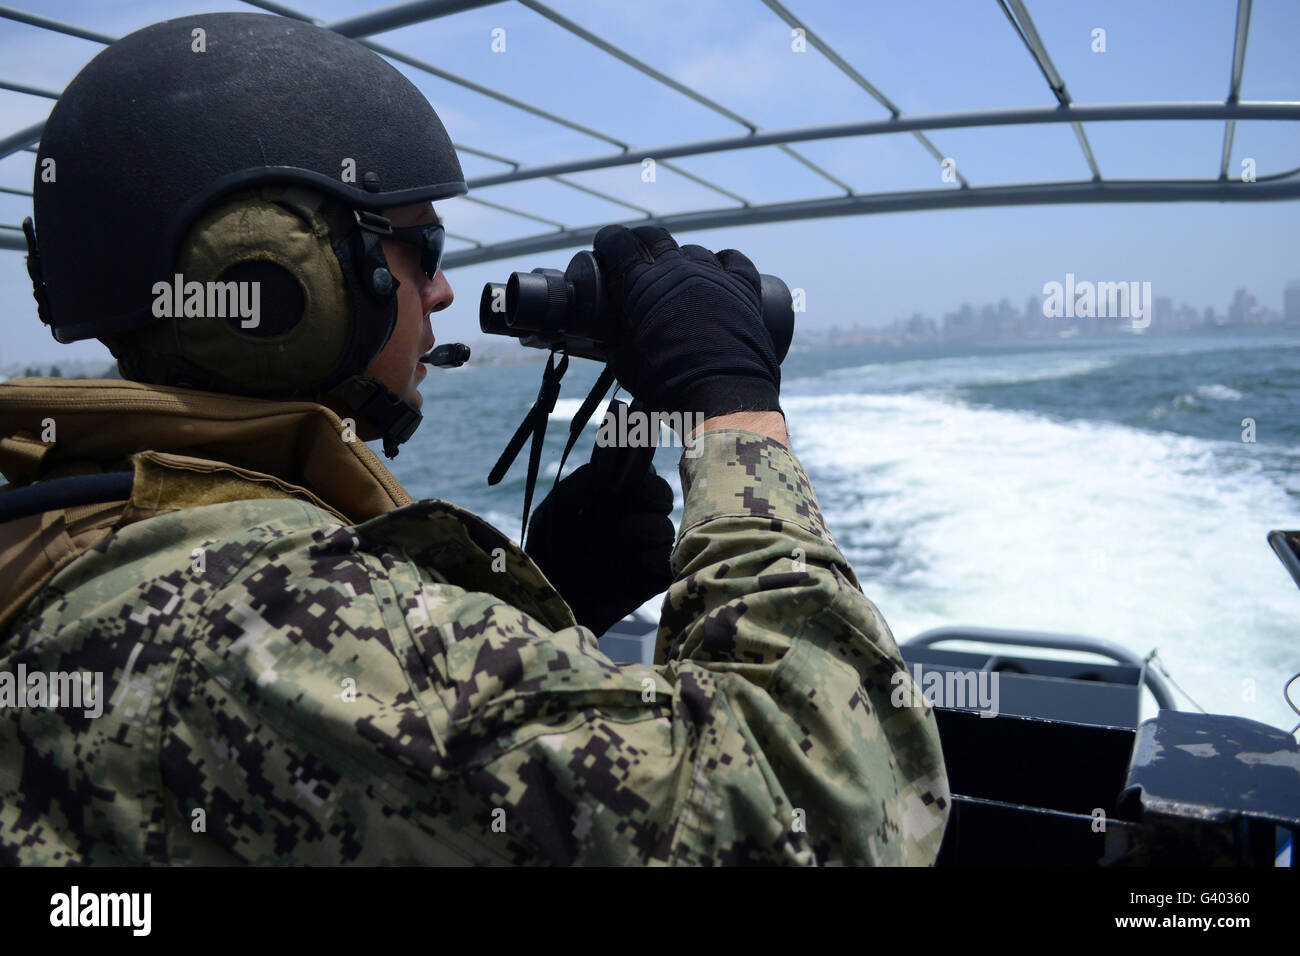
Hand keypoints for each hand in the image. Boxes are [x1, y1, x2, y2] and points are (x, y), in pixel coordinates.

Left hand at [525, 439, 674, 634]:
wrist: (549, 603)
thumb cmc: (546, 553)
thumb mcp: (553, 511)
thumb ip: (582, 482)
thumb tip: (613, 468)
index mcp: (613, 499)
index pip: (642, 471)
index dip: (638, 471)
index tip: (622, 482)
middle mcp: (634, 519)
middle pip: (662, 494)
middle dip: (650, 495)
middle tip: (624, 505)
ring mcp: (646, 548)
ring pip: (665, 527)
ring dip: (641, 529)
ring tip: (614, 541)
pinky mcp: (653, 577)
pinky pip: (667, 560)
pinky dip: (650, 560)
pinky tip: (628, 567)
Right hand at [592, 224, 781, 418]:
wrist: (722, 389)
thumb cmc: (668, 381)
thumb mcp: (626, 364)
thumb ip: (615, 346)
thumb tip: (610, 345)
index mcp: (642, 283)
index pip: (620, 243)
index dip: (610, 240)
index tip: (605, 245)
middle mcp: (678, 269)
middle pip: (655, 238)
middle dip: (642, 242)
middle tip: (637, 256)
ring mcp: (713, 274)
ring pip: (693, 250)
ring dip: (681, 258)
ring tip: (678, 276)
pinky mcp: (743, 287)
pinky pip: (734, 260)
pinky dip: (724, 261)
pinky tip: (719, 268)